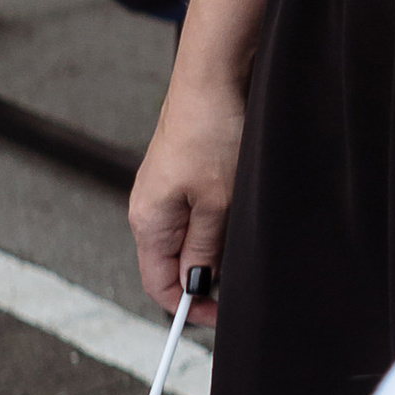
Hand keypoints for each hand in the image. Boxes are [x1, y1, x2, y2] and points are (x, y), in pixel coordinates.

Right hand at [130, 67, 246, 314]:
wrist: (214, 78)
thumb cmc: (211, 132)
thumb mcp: (217, 202)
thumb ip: (205, 249)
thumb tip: (194, 286)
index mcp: (148, 221)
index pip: (159, 285)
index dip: (188, 307)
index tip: (221, 316)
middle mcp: (152, 209)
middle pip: (174, 265)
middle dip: (207, 280)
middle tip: (242, 284)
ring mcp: (169, 192)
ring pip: (191, 240)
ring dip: (216, 251)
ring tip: (245, 244)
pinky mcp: (186, 175)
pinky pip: (199, 215)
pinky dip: (219, 226)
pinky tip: (240, 217)